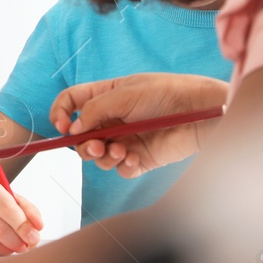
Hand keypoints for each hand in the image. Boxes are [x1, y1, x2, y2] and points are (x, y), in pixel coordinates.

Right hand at [0, 180, 42, 254]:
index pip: (6, 207)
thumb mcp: (12, 200)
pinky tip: (1, 247)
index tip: (34, 236)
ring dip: (9, 249)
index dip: (22, 224)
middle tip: (29, 245)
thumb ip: (28, 211)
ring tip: (17, 247)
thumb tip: (37, 227)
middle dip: (18, 241)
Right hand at [49, 73, 228, 177]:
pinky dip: (123, 167)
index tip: (61, 126)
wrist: (201, 114)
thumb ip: (94, 110)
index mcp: (105, 96)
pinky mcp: (140, 158)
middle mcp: (112, 119)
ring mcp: (125, 139)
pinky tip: (134, 158)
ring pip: (99, 157)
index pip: (71, 102)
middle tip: (97, 147)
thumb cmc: (167, 93)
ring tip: (120, 151)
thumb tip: (73, 130)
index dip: (60, 113)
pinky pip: (120, 169)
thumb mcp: (125, 93)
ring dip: (104, 157)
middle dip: (85, 145)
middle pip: (81, 137)